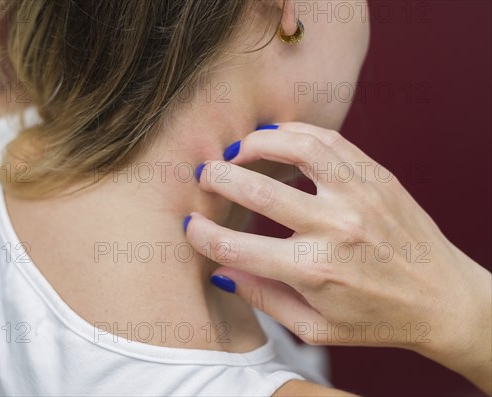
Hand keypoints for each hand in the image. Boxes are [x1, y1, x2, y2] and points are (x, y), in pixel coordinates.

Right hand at [185, 122, 491, 393]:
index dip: (204, 235)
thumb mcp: (316, 328)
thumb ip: (265, 299)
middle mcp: (335, 227)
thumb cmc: (377, 319)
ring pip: (296, 147)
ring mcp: (359, 195)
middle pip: (257, 190)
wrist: (444, 300)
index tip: (190, 226)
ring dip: (255, 143)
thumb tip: (222, 271)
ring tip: (237, 150)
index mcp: (315, 271)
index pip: (238, 248)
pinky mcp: (377, 176)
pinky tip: (277, 137)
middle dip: (218, 179)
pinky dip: (295, 132)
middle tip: (204, 176)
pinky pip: (329, 140)